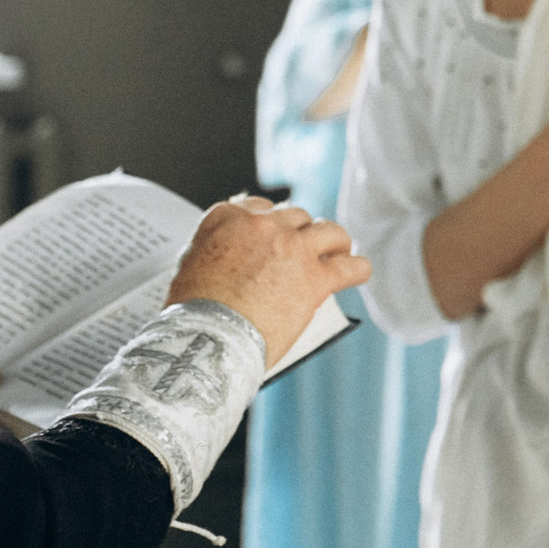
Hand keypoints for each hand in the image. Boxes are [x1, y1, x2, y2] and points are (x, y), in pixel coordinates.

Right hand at [167, 196, 372, 366]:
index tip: (274, 234)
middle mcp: (262, 225)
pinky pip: (350, 266)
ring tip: (337, 252)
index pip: (257, 207)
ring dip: (334, 241)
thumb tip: (231, 252)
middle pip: (294, 216)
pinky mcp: (315, 277)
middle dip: (299, 232)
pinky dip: (357, 269)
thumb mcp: (191, 266)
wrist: (206, 340)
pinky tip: (357, 272)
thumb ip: (215, 247)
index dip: (270, 223)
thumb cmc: (193, 314)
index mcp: (227, 218)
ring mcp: (292, 248)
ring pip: (328, 230)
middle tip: (302, 250)